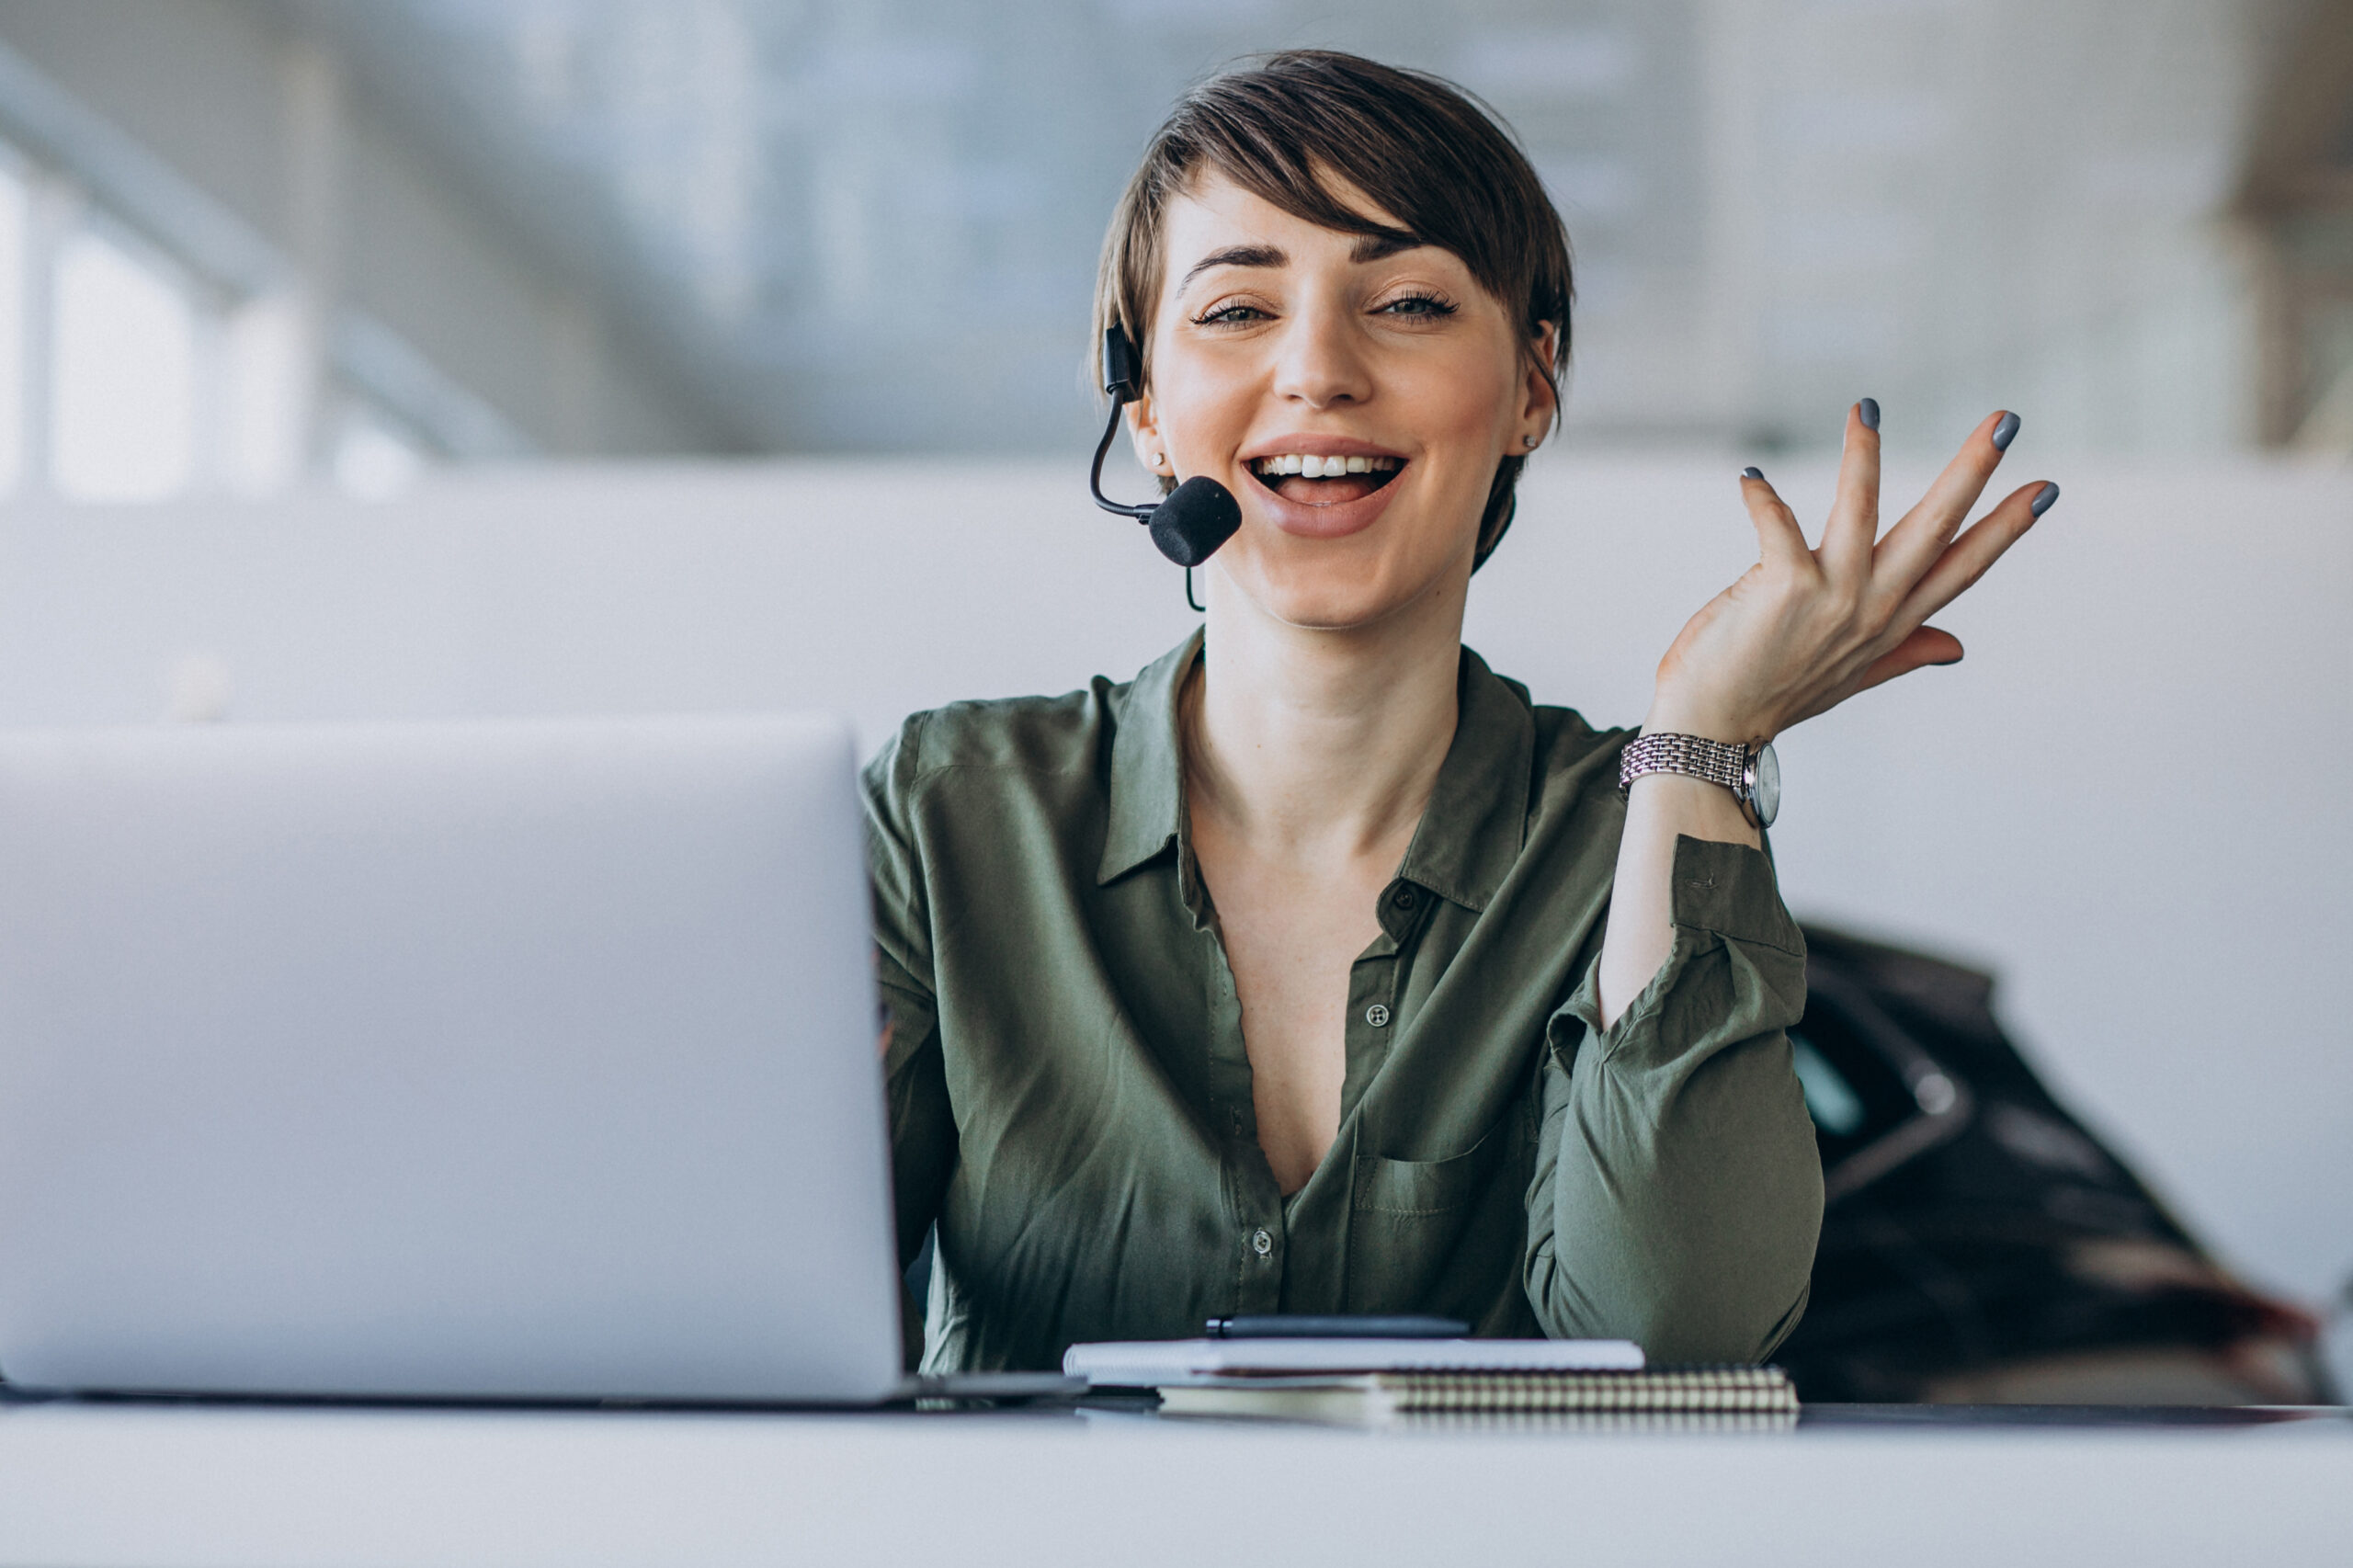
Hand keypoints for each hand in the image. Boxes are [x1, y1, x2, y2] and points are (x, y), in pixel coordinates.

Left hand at [1646, 405, 2055, 741]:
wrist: (1714, 728)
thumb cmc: (1775, 695)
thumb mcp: (1853, 676)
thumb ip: (1906, 652)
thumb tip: (1958, 647)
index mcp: (1891, 623)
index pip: (1961, 568)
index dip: (2005, 528)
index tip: (2046, 488)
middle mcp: (1870, 607)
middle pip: (1933, 530)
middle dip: (1971, 472)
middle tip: (2007, 419)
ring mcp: (1832, 598)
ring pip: (1859, 511)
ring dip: (1864, 456)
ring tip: (1867, 408)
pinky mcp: (1786, 588)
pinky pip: (1779, 527)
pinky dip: (1763, 500)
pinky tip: (1750, 477)